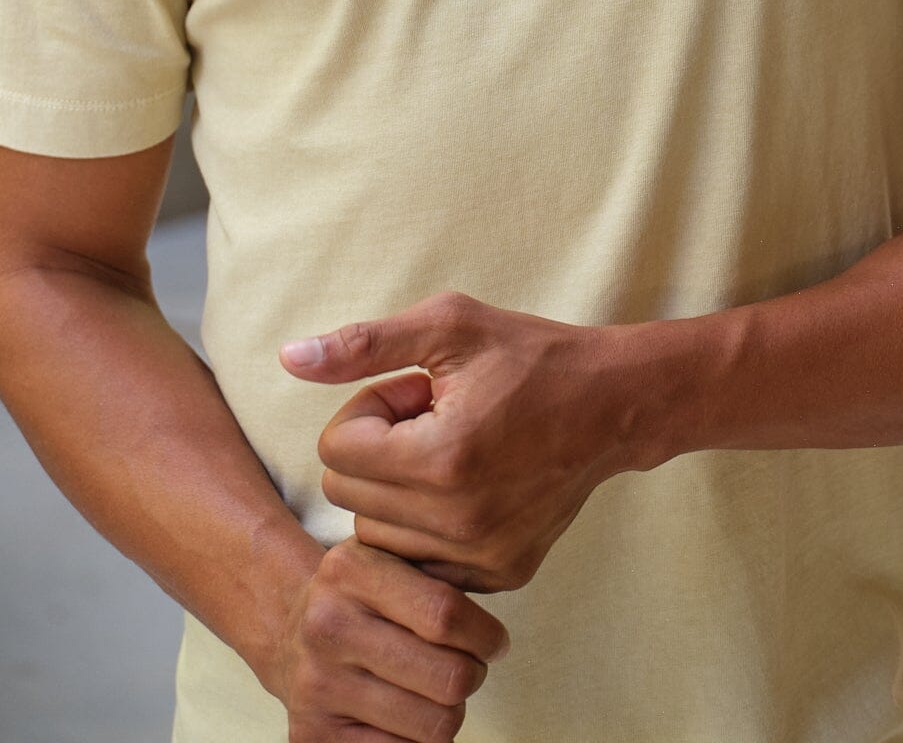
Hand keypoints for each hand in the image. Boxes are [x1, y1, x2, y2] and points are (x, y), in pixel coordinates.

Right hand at [270, 534, 509, 741]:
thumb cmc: (363, 595)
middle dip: (474, 675)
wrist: (288, 632)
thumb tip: (498, 630)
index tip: (495, 642)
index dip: (486, 636)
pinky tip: (408, 711)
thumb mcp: (392, 555)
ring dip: (451, 711)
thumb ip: (440, 572)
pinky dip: (418, 739)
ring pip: (435, 725)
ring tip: (437, 689)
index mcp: (351, 571)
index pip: (445, 614)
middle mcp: (328, 628)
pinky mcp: (313, 736)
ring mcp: (317, 687)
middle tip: (469, 665)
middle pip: (448, 678)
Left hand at [280, 289, 646, 592]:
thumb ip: (362, 344)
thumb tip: (288, 357)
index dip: (370, 409)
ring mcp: (481, 556)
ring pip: (378, 534)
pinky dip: (426, 528)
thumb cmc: (530, 355)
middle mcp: (458, 520)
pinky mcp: (501, 576)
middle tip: (433, 418)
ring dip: (398, 490)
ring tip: (450, 450)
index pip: (337, 449)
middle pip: (350, 493)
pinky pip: (419, 562)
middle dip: (379, 449)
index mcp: (440, 458)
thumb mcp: (449, 327)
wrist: (614, 403)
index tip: (415, 392)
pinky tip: (464, 488)